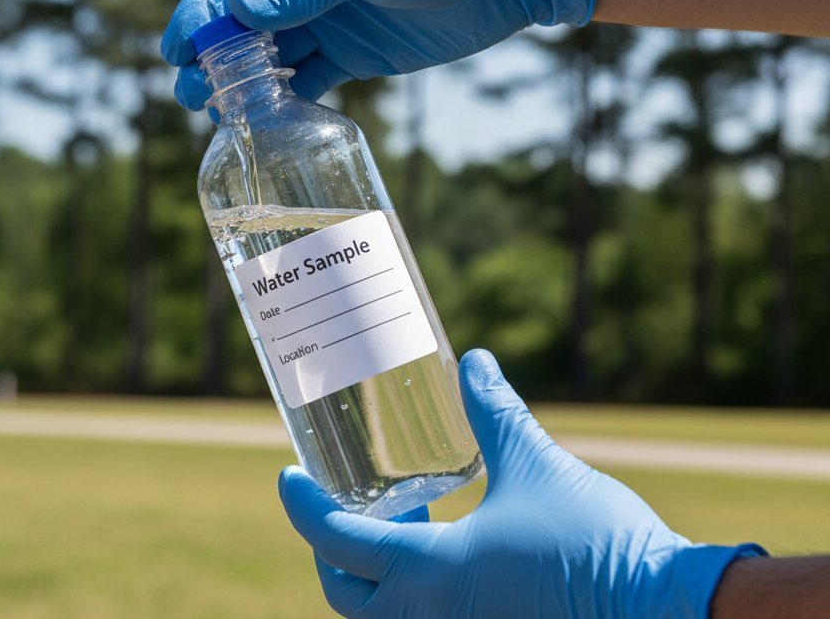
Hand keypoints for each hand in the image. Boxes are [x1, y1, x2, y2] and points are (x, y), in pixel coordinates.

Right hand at [161, 0, 595, 109]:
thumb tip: (239, 8)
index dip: (201, 12)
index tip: (178, 48)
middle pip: (241, 20)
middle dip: (211, 54)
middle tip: (189, 91)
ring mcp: (330, 17)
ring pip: (269, 54)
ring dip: (240, 82)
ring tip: (216, 112)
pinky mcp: (355, 53)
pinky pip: (308, 78)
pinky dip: (285, 98)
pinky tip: (267, 119)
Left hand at [279, 350, 763, 618]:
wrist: (667, 610)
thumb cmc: (596, 541)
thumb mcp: (535, 464)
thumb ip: (494, 410)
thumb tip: (473, 362)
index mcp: (434, 577)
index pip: (338, 543)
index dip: (304, 507)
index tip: (287, 477)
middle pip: (348, 596)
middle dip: (335, 550)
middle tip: (345, 501)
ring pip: (386, 618)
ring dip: (377, 572)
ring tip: (405, 517)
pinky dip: (415, 592)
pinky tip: (448, 551)